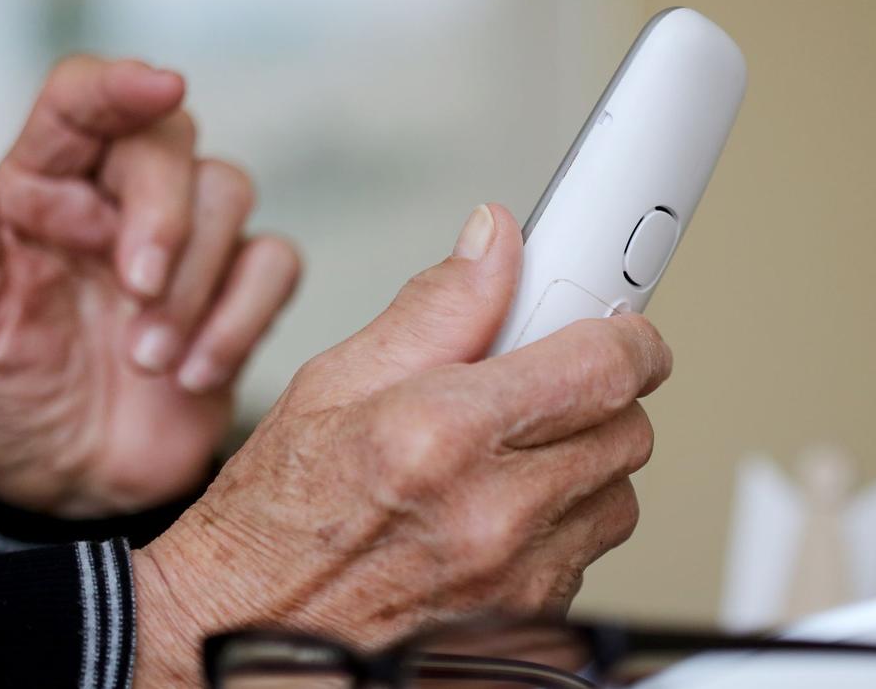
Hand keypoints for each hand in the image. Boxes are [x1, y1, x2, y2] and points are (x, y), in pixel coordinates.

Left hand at [0, 57, 299, 516]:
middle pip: (171, 140)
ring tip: (149, 361)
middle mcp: (118, 201)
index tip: (160, 85)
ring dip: (197, 283)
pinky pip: (275, 264)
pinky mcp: (238, 292)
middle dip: (164, 214)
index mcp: (42, 189)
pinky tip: (195, 375)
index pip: (81, 101)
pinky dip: (243, 319)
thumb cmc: (10, 399)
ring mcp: (187, 244)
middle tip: (136, 290)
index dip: (120, 83)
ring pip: (230, 193)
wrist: (75, 486)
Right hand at [130, 204, 672, 683]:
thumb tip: (494, 244)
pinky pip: (586, 555)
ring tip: (508, 456)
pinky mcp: (528, 624)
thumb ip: (434, 308)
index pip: (603, 368)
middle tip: (545, 386)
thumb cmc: (275, 520)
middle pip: (627, 430)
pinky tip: (496, 514)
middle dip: (599, 397)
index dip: (628, 337)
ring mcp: (517, 580)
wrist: (246, 631)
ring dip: (583, 464)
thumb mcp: (331, 384)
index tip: (622, 327)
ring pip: (616, 496)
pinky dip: (560, 526)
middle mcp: (492, 514)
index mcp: (442, 435)